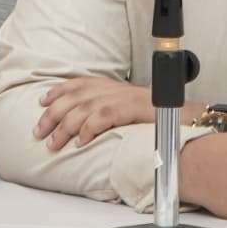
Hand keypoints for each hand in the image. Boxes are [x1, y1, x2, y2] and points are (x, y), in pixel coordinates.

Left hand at [35, 77, 155, 151]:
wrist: (187, 120)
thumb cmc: (158, 120)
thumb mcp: (128, 112)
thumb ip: (108, 113)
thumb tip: (84, 129)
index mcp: (114, 87)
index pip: (80, 83)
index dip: (58, 91)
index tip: (42, 102)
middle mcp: (117, 89)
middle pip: (76, 97)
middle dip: (53, 114)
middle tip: (38, 132)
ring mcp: (125, 98)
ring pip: (85, 108)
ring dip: (65, 127)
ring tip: (53, 144)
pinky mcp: (134, 109)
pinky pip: (105, 116)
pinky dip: (89, 129)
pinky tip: (81, 142)